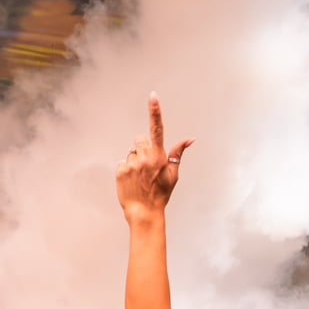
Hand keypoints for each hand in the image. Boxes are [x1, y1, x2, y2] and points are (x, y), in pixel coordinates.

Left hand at [115, 96, 192, 220]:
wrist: (143, 212)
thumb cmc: (161, 193)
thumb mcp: (173, 173)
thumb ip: (177, 153)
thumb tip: (189, 138)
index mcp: (158, 156)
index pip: (157, 128)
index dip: (155, 111)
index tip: (152, 96)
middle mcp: (144, 157)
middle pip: (140, 139)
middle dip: (144, 147)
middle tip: (148, 165)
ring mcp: (130, 164)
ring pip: (131, 151)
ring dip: (135, 159)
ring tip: (140, 176)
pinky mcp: (119, 170)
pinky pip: (122, 161)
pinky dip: (126, 168)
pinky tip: (132, 180)